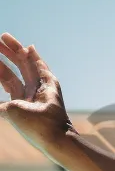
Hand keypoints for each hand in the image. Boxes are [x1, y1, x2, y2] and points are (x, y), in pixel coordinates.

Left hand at [0, 34, 73, 151]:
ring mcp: (42, 89)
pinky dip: (36, 58)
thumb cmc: (29, 126)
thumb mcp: (6, 111)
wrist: (51, 133)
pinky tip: (29, 47)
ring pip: (28, 65)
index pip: (7, 79)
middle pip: (17, 69)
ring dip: (18, 51)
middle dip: (7, 55)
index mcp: (19, 101)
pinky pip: (43, 69)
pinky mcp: (52, 86)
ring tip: (5, 37)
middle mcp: (30, 93)